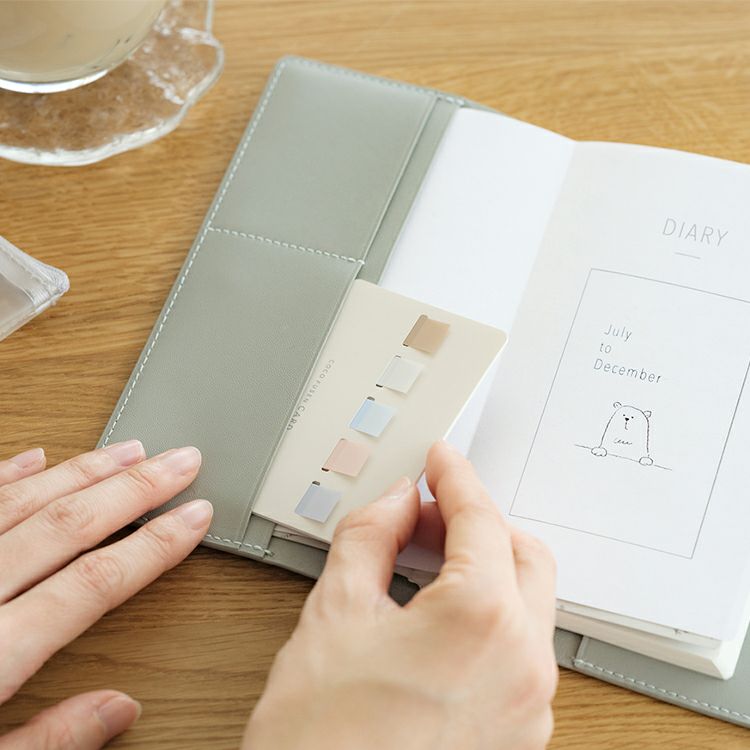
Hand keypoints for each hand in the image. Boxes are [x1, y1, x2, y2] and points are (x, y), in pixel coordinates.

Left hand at [0, 442, 211, 748]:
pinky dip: (7, 476)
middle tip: (181, 461)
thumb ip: (49, 742)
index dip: (154, 545)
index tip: (196, 516)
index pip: (94, 582)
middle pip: (68, 526)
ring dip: (82, 472)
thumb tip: (118, 710)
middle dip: (135, 489)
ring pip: (23, 503)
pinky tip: (36, 456)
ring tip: (131, 450)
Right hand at [243, 442, 556, 749]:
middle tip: (427, 513)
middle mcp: (523, 663)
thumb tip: (395, 503)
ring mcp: (528, 705)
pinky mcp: (519, 733)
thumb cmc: (322, 742)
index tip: (441, 460)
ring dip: (483, 567)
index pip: (480, 517)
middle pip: (523, 554)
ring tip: (423, 562)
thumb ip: (370, 536)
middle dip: (478, 521)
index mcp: (483, 620)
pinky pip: (518, 647)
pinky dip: (487, 614)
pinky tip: (437, 615)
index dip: (454, 478)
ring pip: (526, 602)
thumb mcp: (334, 612)